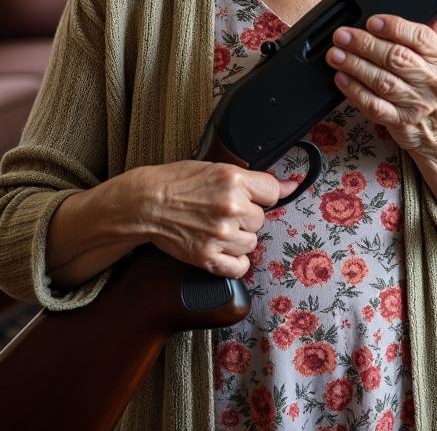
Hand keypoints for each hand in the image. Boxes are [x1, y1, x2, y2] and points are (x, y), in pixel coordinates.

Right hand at [133, 161, 296, 278]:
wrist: (147, 203)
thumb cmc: (177, 182)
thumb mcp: (217, 168)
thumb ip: (254, 179)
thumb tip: (289, 186)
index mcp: (233, 180)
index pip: (272, 192)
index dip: (261, 196)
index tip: (254, 198)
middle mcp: (230, 207)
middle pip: (260, 219)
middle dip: (245, 217)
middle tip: (223, 211)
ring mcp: (220, 234)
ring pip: (252, 243)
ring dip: (239, 238)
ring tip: (217, 227)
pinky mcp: (208, 257)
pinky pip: (240, 267)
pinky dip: (234, 262)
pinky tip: (222, 249)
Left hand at [325, 12, 436, 154]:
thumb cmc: (431, 86)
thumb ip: (429, 32)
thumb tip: (428, 5)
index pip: (420, 37)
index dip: (393, 27)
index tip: (371, 21)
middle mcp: (434, 81)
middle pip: (396, 58)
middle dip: (364, 44)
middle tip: (342, 35)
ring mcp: (417, 104)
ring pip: (382, 81)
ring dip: (354, 65)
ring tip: (336, 54)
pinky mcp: (400, 122)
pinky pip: (373, 105)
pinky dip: (354, 91)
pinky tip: (342, 78)